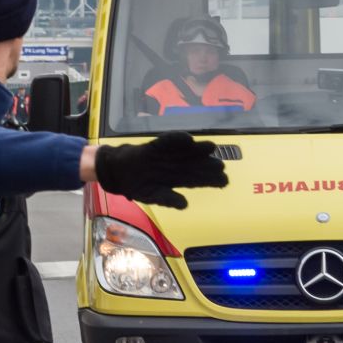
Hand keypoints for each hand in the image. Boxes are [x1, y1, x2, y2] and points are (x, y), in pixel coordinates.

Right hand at [94, 132, 227, 208]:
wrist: (118, 171)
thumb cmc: (138, 185)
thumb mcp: (152, 196)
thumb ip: (167, 199)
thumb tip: (184, 204)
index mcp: (178, 179)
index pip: (198, 179)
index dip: (211, 180)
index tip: (224, 182)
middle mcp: (176, 165)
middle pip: (196, 164)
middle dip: (209, 164)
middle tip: (222, 166)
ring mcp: (167, 154)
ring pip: (186, 151)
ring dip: (198, 148)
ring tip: (211, 147)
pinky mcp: (156, 145)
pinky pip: (167, 140)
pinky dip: (176, 138)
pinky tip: (187, 138)